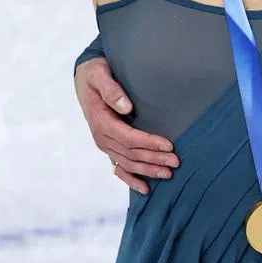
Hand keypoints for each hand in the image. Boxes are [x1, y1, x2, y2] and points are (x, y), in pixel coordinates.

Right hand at [74, 57, 180, 194]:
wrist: (85, 78)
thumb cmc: (95, 73)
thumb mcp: (99, 74)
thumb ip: (111, 90)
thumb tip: (126, 107)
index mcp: (101, 121)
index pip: (129, 138)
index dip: (149, 143)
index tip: (169, 145)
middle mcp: (102, 137)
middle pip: (131, 153)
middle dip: (154, 159)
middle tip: (176, 162)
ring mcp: (105, 144)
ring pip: (128, 163)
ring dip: (148, 170)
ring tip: (168, 174)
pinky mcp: (108, 146)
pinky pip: (119, 168)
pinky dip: (131, 179)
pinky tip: (145, 189)